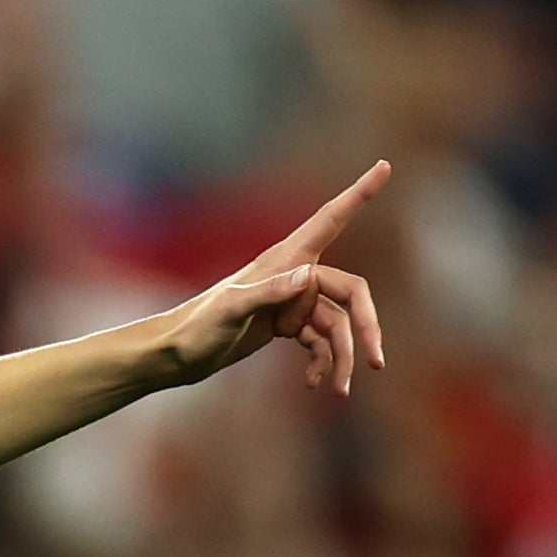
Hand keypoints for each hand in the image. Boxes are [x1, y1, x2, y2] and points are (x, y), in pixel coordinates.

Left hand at [154, 161, 390, 396]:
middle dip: (364, 327)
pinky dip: (321, 362)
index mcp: (284, 260)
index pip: (330, 219)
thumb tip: (309, 275)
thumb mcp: (228, 313)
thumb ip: (267, 293)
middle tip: (376, 362)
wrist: (171, 355)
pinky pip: (320, 340)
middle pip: (351, 292)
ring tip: (339, 391)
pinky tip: (313, 384)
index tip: (384, 165)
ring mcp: (292, 301)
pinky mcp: (286, 325)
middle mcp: (294, 275)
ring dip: (342, 358)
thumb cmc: (193, 330)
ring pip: (337, 324)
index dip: (359, 194)